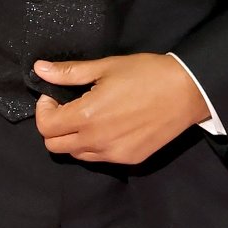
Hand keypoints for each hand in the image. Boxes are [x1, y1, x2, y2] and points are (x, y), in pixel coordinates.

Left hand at [33, 53, 208, 165]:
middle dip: (53, 126)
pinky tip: (106, 126)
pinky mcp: (131, 160)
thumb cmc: (146, 74)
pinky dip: (93, 146)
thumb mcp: (104, 67)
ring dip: (72, 138)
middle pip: (55, 146)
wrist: (187, 91)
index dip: (43, 110)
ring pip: (76, 155)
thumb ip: (68, 73)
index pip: (45, 127)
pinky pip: (99, 159)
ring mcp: (115, 154)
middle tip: (67, 107)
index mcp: (87, 116)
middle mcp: (98, 141)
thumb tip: (39, 69)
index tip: (53, 96)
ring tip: (87, 116)